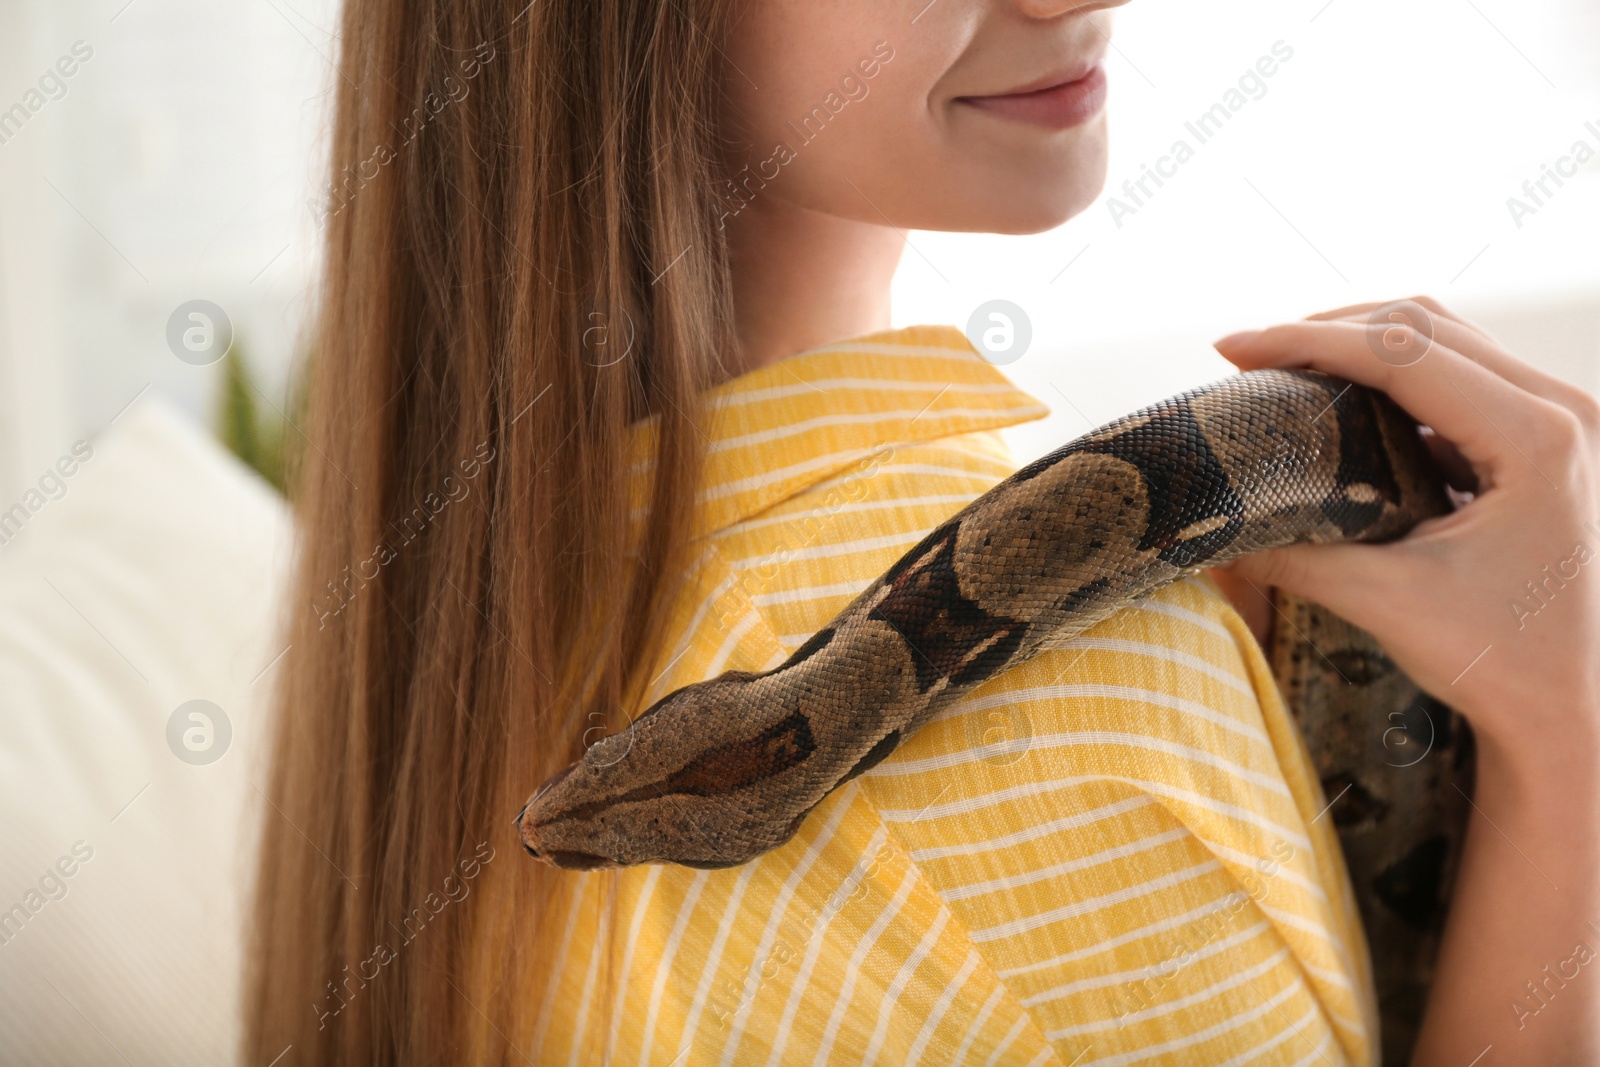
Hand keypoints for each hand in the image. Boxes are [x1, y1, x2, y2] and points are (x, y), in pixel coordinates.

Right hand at [1212, 297, 1599, 765]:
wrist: (1579, 712)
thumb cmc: (1506, 666)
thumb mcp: (1388, 603)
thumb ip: (1297, 557)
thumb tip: (1215, 533)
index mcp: (1536, 438)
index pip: (1403, 352)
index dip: (1307, 340)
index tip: (1232, 350)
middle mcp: (1564, 411)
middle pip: (1426, 325)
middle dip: (1327, 329)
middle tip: (1249, 354)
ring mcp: (1565, 422)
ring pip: (1448, 340)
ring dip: (1362, 345)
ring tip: (1287, 368)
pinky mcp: (1550, 443)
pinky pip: (1464, 379)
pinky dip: (1396, 380)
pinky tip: (1344, 405)